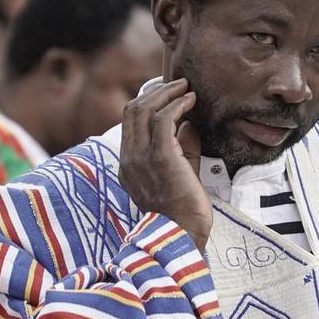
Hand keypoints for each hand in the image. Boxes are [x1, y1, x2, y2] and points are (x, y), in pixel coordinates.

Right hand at [117, 77, 212, 248]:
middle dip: (157, 91)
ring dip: (168, 93)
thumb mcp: (179, 173)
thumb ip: (182, 148)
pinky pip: (164, 119)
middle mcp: (129, 158)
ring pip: (145, 109)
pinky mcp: (161, 157)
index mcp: (128, 164)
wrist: (181, 234)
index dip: (148, 101)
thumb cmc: (183, 210)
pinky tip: (191, 101)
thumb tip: (189, 124)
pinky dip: (177, 105)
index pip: (129, 121)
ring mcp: (142, 157)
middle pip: (133, 109)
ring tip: (186, 88)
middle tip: (179, 84)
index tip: (168, 94)